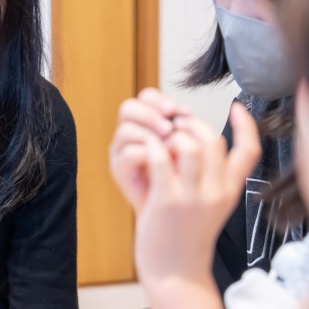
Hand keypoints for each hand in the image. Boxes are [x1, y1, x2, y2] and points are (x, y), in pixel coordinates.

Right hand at [110, 88, 183, 212]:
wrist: (172, 211)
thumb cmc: (180, 176)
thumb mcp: (187, 146)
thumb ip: (186, 130)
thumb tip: (189, 115)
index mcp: (146, 120)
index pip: (146, 97)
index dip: (162, 100)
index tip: (185, 112)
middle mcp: (130, 131)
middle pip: (128, 107)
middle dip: (151, 114)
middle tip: (170, 128)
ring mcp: (121, 149)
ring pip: (125, 129)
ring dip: (149, 133)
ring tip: (169, 144)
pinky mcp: (119, 169)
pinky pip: (127, 154)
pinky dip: (146, 154)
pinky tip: (162, 160)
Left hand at [135, 103, 259, 282]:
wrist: (176, 273)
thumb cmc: (187, 237)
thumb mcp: (211, 207)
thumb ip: (213, 178)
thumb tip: (201, 143)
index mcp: (230, 191)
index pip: (249, 151)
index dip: (247, 125)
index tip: (237, 106)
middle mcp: (216, 192)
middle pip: (213, 140)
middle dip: (192, 124)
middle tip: (175, 125)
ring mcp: (193, 197)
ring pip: (188, 144)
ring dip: (171, 135)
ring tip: (161, 140)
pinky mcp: (167, 201)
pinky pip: (160, 158)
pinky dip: (152, 147)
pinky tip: (147, 151)